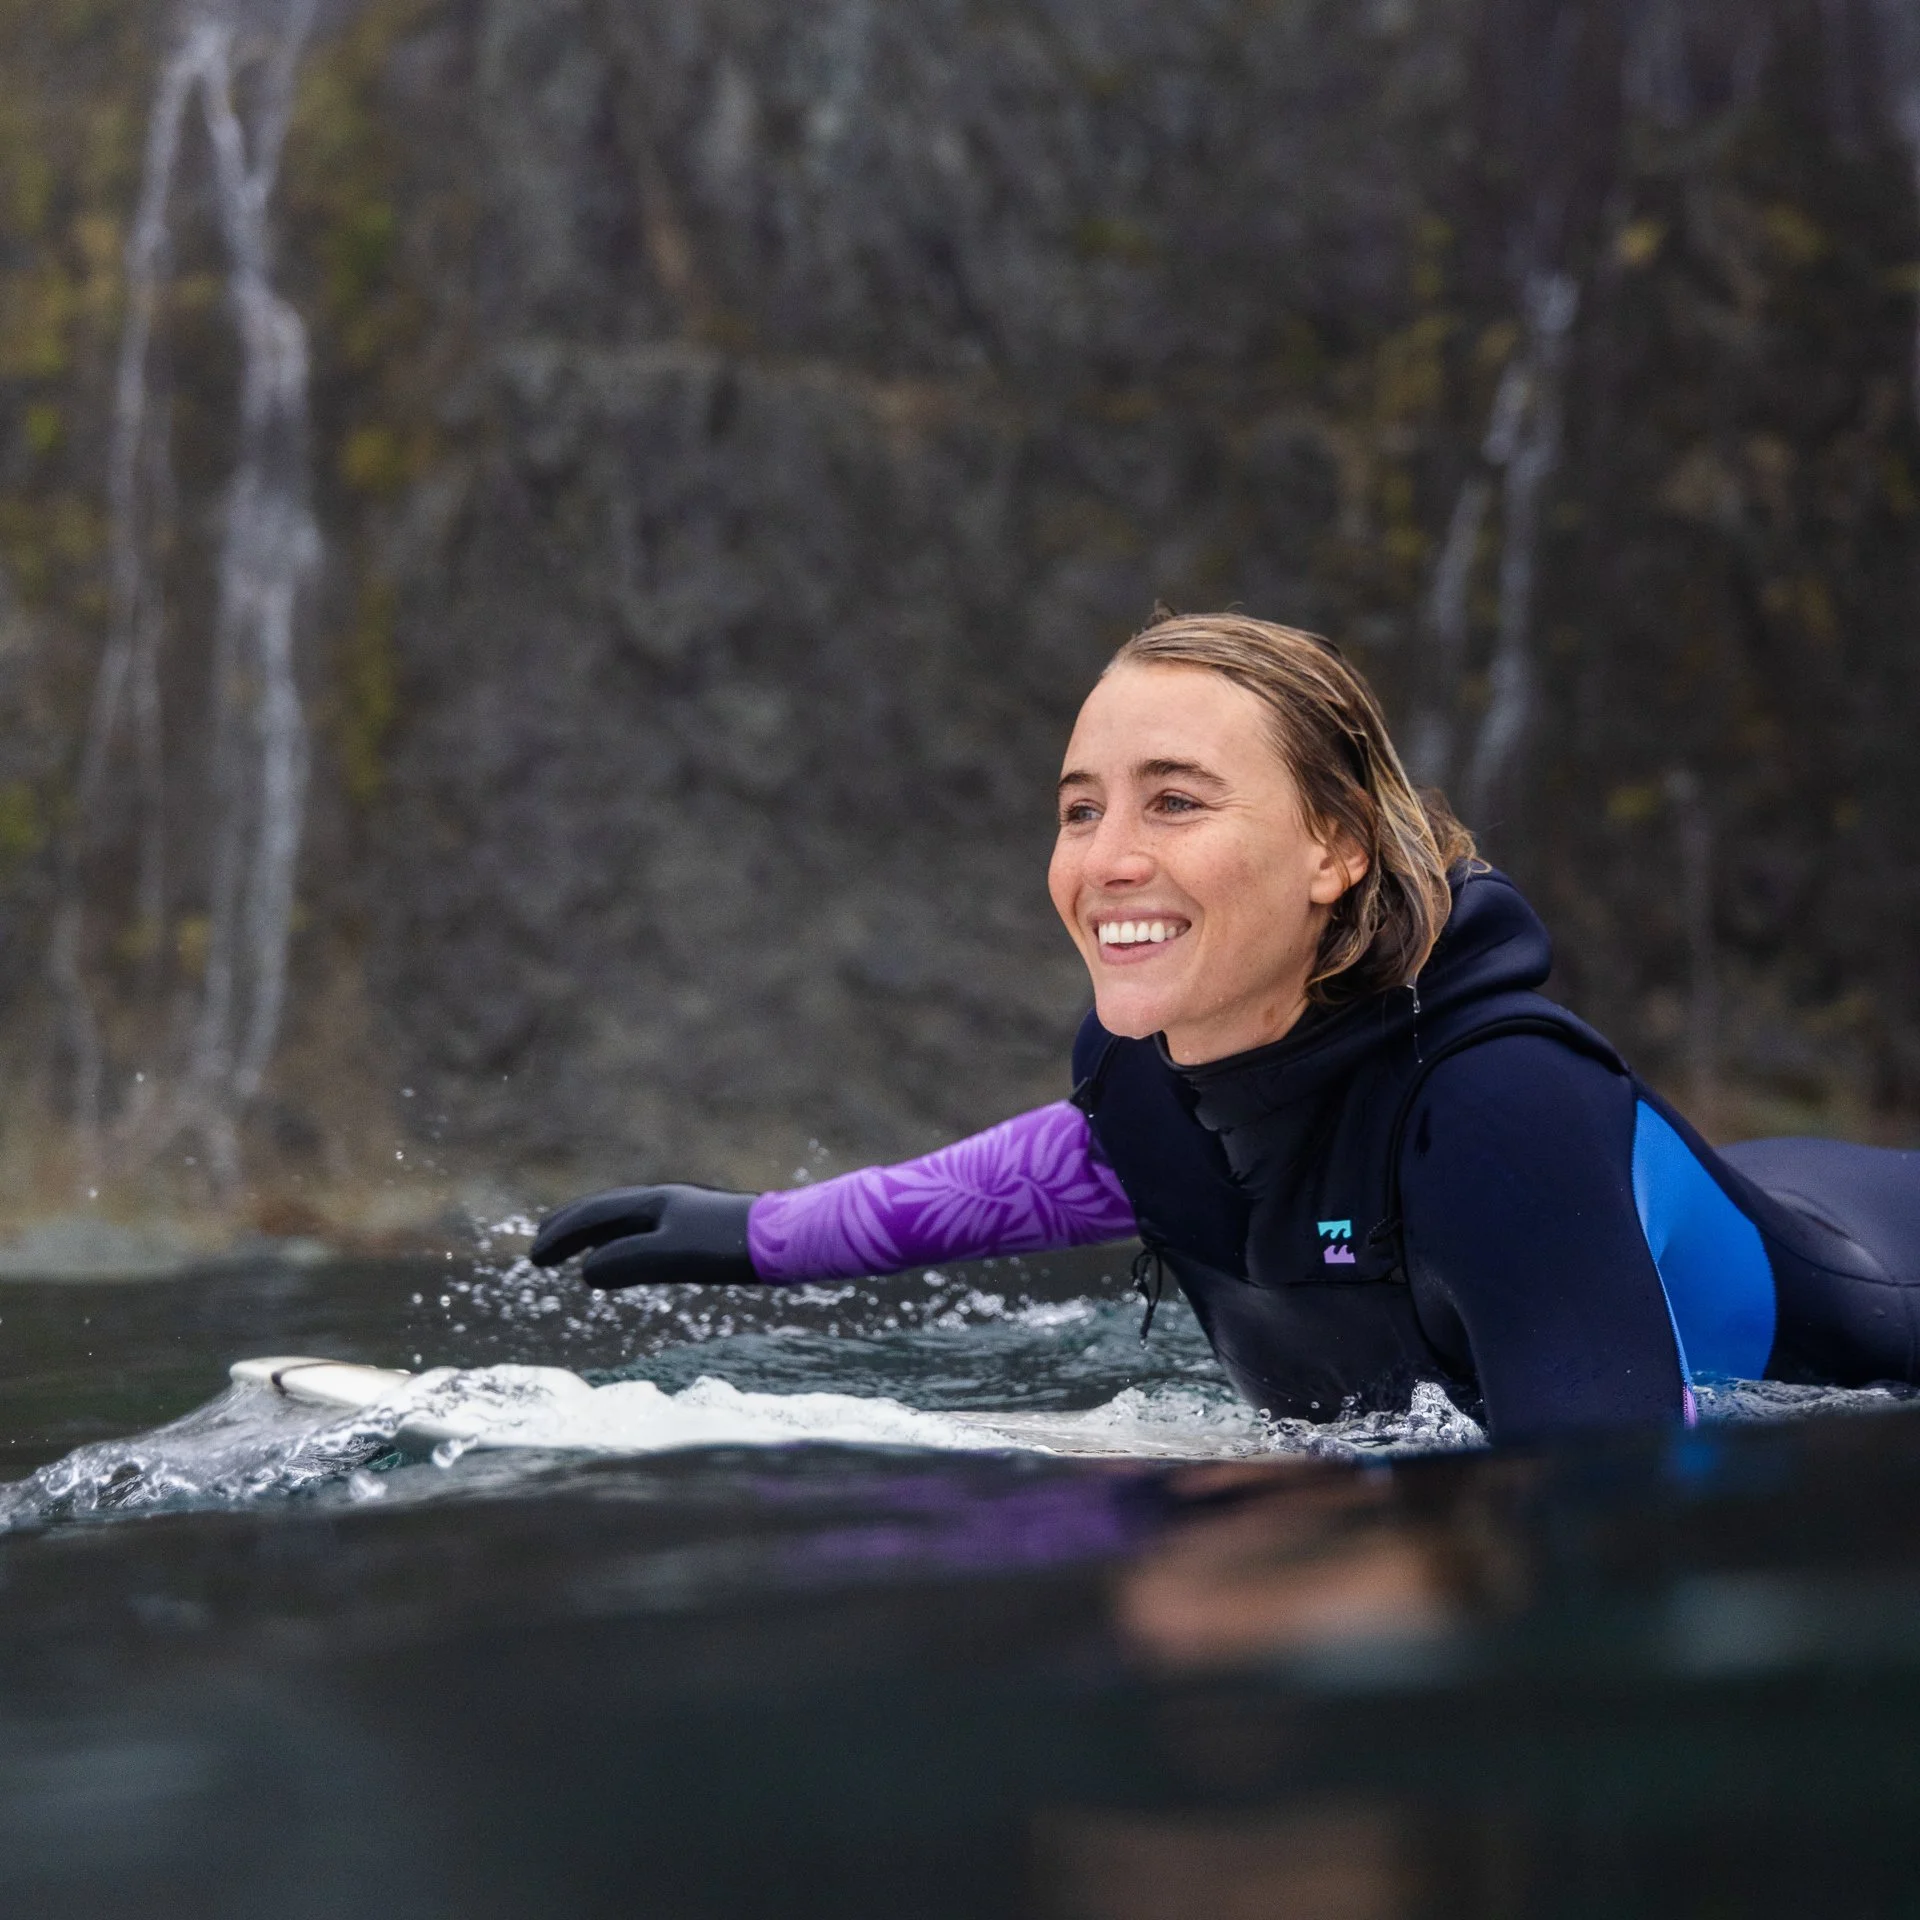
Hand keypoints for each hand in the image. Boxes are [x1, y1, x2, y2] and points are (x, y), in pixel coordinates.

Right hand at [527, 1184, 757, 1289]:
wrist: (784, 1239)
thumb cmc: (729, 1246)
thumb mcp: (674, 1256)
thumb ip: (628, 1261)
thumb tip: (585, 1272)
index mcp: (653, 1204)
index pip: (594, 1215)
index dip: (561, 1236)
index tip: (534, 1260)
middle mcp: (663, 1203)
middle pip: (604, 1211)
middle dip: (569, 1229)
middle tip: (540, 1251)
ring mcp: (681, 1215)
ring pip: (625, 1221)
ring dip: (593, 1235)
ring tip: (574, 1253)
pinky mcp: (699, 1231)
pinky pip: (645, 1232)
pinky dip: (621, 1243)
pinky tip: (628, 1259)